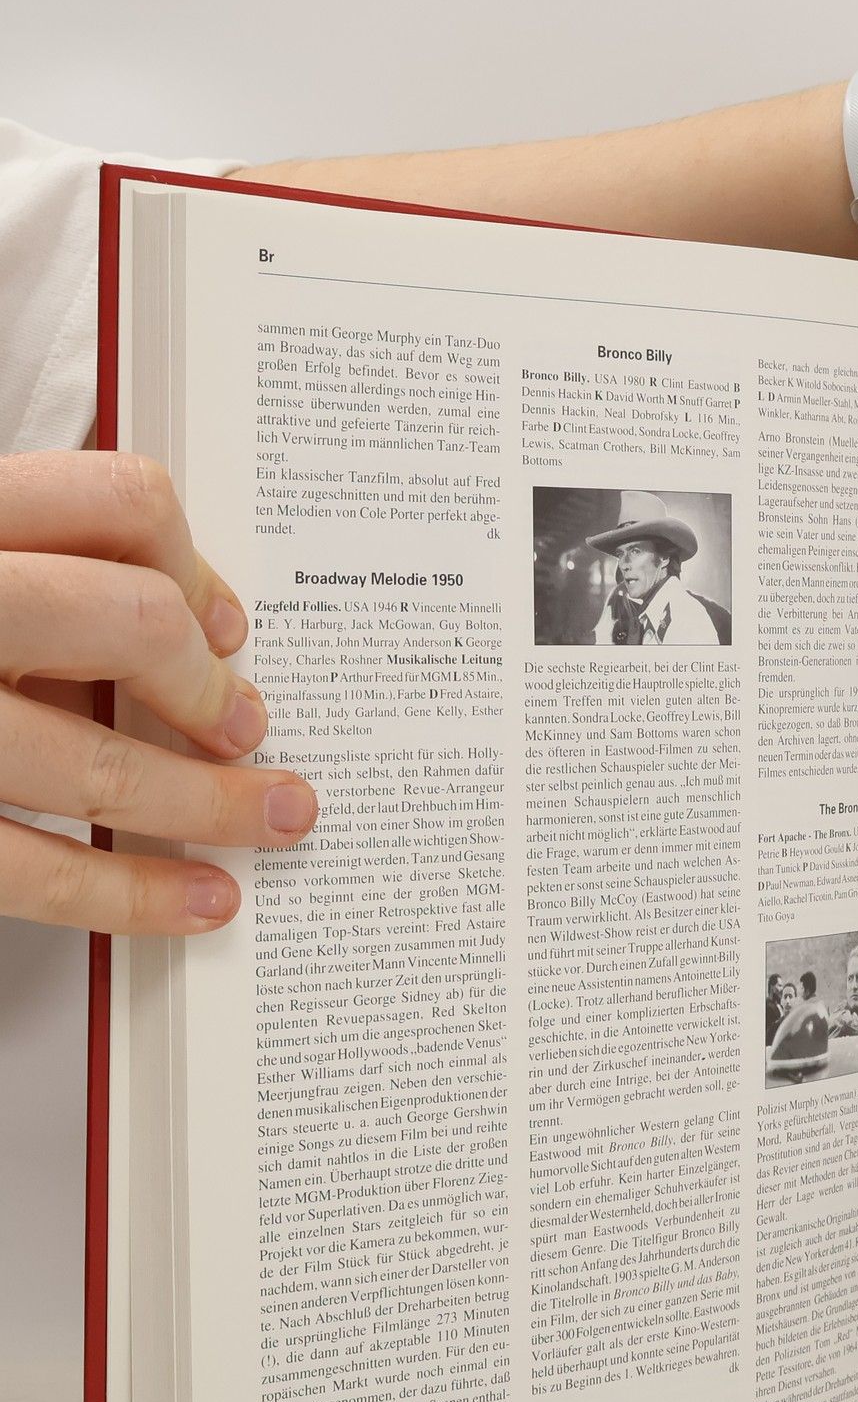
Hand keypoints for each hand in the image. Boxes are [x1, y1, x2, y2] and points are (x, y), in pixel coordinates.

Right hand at [0, 451, 317, 932]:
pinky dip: (131, 894)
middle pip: (127, 621)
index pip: (117, 499)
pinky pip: (33, 871)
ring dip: (212, 805)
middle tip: (251, 728)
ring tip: (279, 819)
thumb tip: (209, 630)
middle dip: (211, 685)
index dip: (196, 565)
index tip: (231, 627)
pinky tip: (199, 901)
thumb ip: (57, 571)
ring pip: (94, 764)